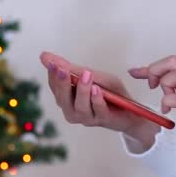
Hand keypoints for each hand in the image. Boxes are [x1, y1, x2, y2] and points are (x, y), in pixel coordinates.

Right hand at [40, 51, 158, 145]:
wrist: (132, 110)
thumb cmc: (109, 92)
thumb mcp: (92, 75)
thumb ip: (71, 68)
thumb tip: (44, 56)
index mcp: (67, 98)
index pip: (54, 86)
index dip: (53, 74)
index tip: (53, 62)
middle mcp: (72, 110)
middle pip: (62, 99)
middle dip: (63, 83)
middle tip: (63, 69)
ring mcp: (86, 118)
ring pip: (79, 107)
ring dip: (82, 90)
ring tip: (86, 75)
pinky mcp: (103, 120)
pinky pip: (97, 110)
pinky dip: (96, 100)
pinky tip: (97, 90)